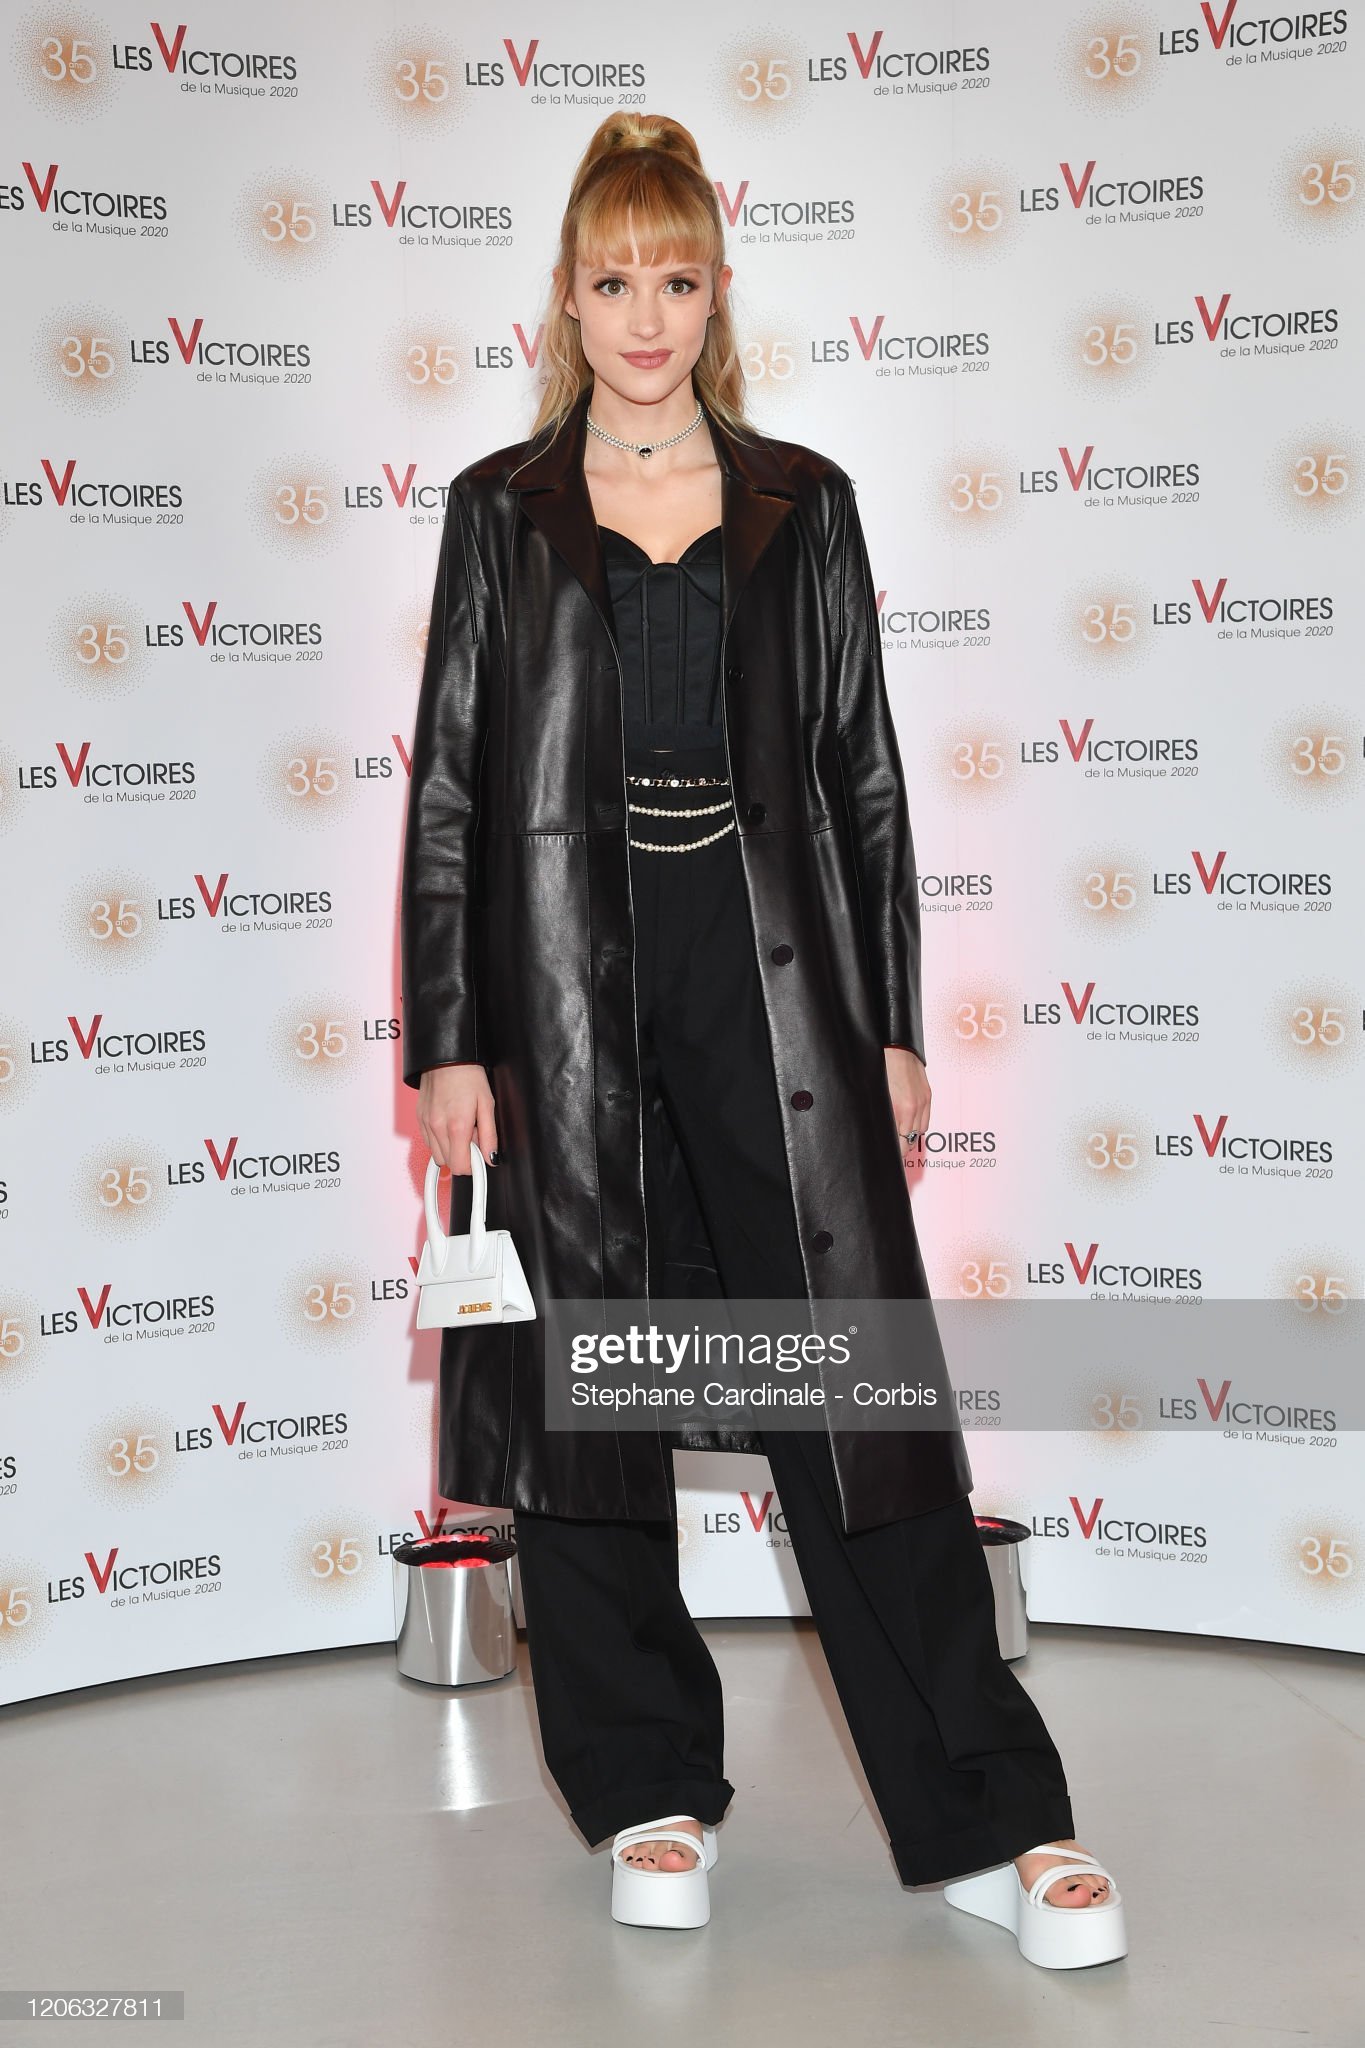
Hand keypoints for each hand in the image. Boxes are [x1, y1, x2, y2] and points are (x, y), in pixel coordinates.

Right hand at [418, 1062, 497, 1174]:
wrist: (446, 1058)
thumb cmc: (468, 1077)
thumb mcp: (487, 1104)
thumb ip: (489, 1135)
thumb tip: (491, 1158)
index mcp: (457, 1127)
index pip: (461, 1167)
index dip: (474, 1165)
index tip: (480, 1155)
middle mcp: (437, 1129)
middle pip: (449, 1163)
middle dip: (463, 1155)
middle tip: (473, 1135)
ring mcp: (426, 1124)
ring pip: (438, 1155)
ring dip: (451, 1149)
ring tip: (461, 1128)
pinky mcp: (419, 1119)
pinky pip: (429, 1142)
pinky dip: (440, 1140)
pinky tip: (449, 1124)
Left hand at [884, 1046, 929, 1175]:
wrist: (897, 1046)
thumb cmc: (881, 1067)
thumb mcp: (876, 1094)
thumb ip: (881, 1114)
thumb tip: (879, 1131)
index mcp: (900, 1109)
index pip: (899, 1144)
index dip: (894, 1154)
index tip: (889, 1159)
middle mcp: (914, 1108)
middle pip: (909, 1141)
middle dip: (900, 1148)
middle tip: (892, 1153)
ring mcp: (923, 1102)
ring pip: (919, 1132)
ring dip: (909, 1137)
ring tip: (899, 1139)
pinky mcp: (928, 1096)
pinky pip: (926, 1120)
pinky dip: (918, 1125)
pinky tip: (908, 1124)